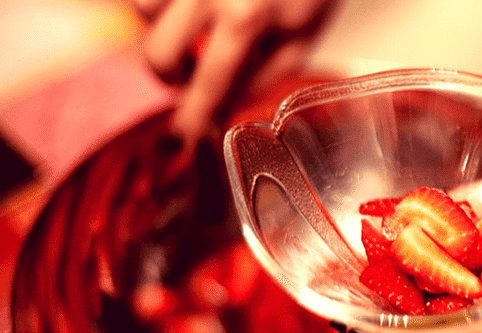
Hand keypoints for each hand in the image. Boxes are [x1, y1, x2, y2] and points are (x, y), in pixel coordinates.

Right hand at [130, 0, 336, 137]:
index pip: (207, 86)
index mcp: (246, 20)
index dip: (192, 118)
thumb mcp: (304, 35)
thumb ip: (264, 74)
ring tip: (192, 29)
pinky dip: (162, 3)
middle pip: (157, 55)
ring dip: (162, 30)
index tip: (182, 137)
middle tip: (190, 76)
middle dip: (171, 76)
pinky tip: (192, 7)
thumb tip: (227, 109)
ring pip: (142, 12)